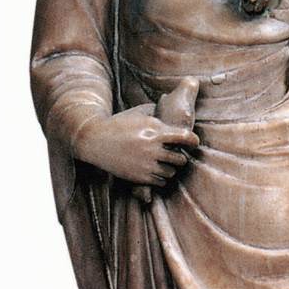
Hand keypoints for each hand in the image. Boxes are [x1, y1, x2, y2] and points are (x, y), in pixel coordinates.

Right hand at [75, 79, 199, 186]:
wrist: (95, 139)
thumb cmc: (119, 124)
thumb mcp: (139, 115)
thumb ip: (158, 115)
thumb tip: (175, 106)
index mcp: (154, 130)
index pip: (184, 137)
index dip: (193, 141)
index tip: (194, 143)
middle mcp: (152, 148)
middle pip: (181, 158)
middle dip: (181, 157)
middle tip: (177, 155)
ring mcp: (146, 164)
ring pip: (172, 172)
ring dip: (171, 168)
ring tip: (165, 163)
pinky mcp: (139, 177)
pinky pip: (161, 182)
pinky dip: (161, 178)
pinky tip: (156, 171)